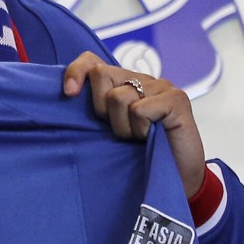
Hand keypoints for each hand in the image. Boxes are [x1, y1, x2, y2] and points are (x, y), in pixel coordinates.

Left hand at [62, 52, 205, 196]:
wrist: (174, 181)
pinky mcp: (176, 99)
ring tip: (139, 137)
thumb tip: (67, 93)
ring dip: (124, 127)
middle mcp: (142, 79)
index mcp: (124, 84)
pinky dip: (141, 130)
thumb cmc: (139, 157)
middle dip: (102, 109)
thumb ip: (94, 110)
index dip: (76, 72)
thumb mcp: (107, 131)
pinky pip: (139, 110)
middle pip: (101, 74)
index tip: (69, 94)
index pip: (92, 62)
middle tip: (121, 131)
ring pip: (119, 96)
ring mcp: (162, 86)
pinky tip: (153, 138)